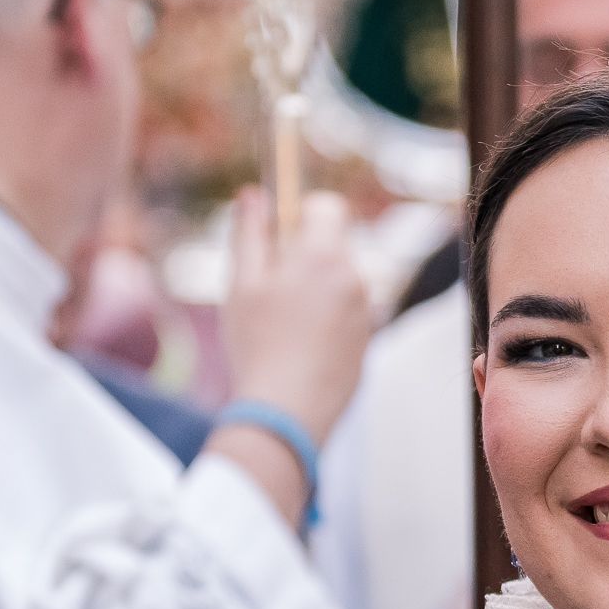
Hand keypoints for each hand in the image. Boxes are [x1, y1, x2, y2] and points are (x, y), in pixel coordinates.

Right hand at [213, 186, 374, 445]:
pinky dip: (326, 322)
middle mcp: (354, 278)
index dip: (302, 211)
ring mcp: (365, 313)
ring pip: (339, 283)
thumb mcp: (242, 284)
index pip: (328, 206)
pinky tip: (298, 349)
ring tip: (282, 325)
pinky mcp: (366, 344)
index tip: (280, 233)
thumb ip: (249, 234)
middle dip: (306, 255)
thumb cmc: (258, 345)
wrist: (287, 413)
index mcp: (323, 256)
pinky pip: (346, 317)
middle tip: (271, 286)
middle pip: (334, 245)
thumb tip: (252, 195)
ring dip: (315, 291)